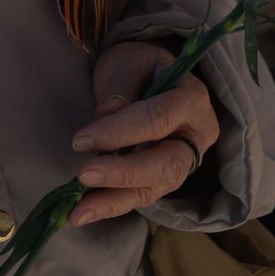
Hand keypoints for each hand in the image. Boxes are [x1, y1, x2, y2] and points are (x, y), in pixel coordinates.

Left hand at [69, 41, 218, 225]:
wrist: (146, 78)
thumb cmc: (138, 67)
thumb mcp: (129, 62)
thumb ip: (120, 88)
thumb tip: (105, 119)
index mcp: (192, 98)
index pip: (158, 119)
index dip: (120, 132)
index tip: (81, 139)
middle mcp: (196, 135)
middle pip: (165, 163)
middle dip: (123, 173)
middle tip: (83, 174)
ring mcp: (183, 161)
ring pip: (154, 188)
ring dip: (113, 200)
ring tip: (78, 211)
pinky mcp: (164, 179)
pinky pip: (139, 196)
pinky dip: (110, 205)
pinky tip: (83, 213)